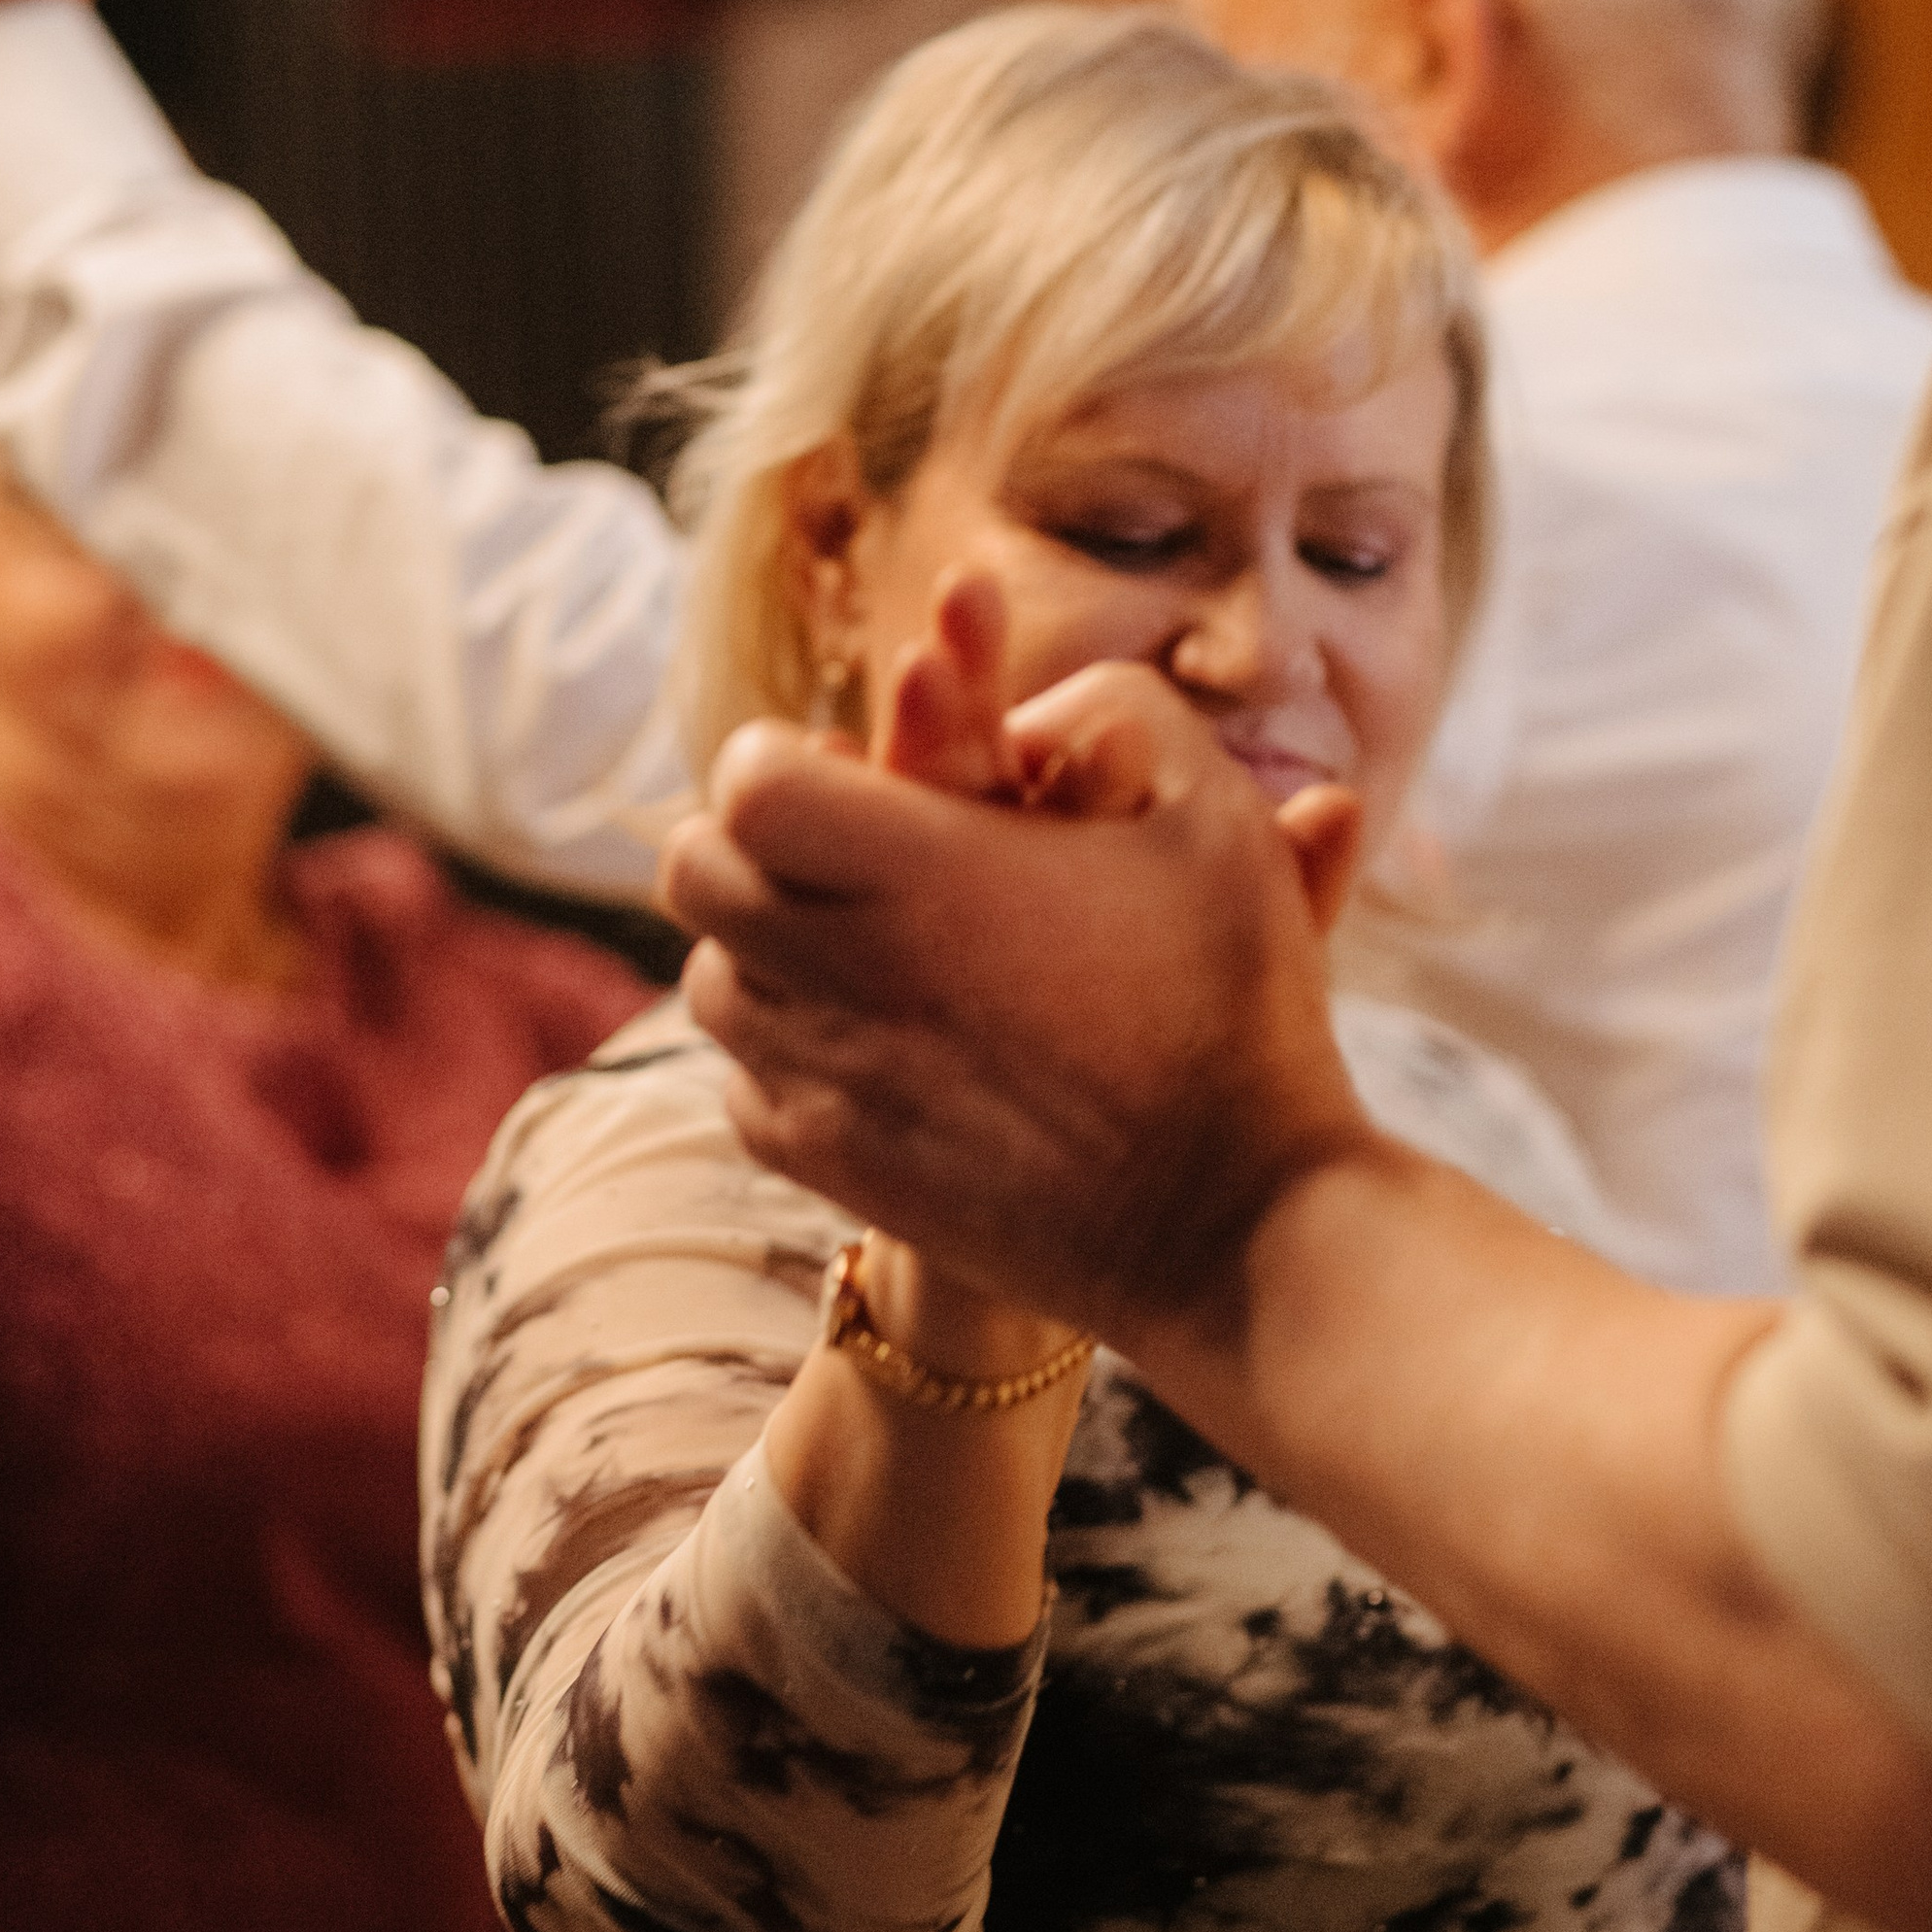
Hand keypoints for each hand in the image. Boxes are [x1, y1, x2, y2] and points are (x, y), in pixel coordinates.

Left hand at [658, 593, 1374, 1351]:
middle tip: (838, 837)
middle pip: (694, 874)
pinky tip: (876, 1037)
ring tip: (855, 936)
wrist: (1232, 1221)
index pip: (749, 785)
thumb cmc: (1237, 1002)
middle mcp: (846, 974)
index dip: (781, 756)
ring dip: (759, 942)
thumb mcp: (1215, 815)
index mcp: (925, 872)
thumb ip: (1120, 711)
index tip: (848, 760)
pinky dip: (783, 1047)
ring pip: (708, 981)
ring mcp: (828, 1082)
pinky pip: (745, 1083)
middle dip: (749, 837)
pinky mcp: (833, 1170)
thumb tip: (1024, 716)